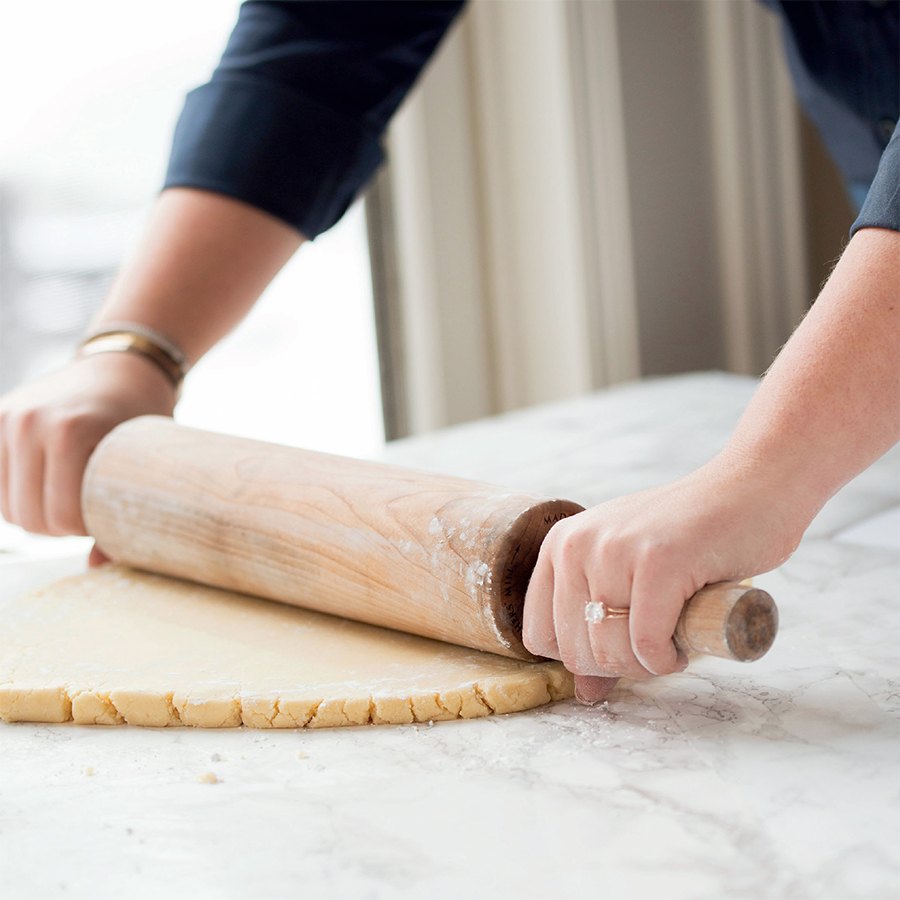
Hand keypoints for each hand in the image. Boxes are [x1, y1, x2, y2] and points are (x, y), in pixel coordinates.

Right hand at [0, 351, 176, 537]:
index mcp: (70, 430)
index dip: (85, 529)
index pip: (61, 516)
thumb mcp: (147, 460)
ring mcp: (7, 418)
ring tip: (72, 499)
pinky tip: (48, 488)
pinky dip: (20, 496)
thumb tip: (97, 567)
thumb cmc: (143, 415)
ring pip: (7, 506)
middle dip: (61, 528)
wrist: (124, 365)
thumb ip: (125, 512)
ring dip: (39, 514)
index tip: (108, 517)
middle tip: (92, 512)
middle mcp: (30, 422)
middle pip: (28, 517)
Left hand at [522, 456, 807, 703]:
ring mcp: (615, 550)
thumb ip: (599, 628)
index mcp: (559, 546)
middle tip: (654, 649)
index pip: (540, 635)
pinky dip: (667, 660)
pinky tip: (684, 645)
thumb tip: (585, 694)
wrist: (749, 490)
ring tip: (671, 643)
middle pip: (575, 651)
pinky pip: (647, 644)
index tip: (619, 649)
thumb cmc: (688, 538)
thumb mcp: (627, 575)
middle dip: (619, 667)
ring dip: (645, 667)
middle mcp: (576, 544)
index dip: (581, 659)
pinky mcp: (659, 562)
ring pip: (608, 652)